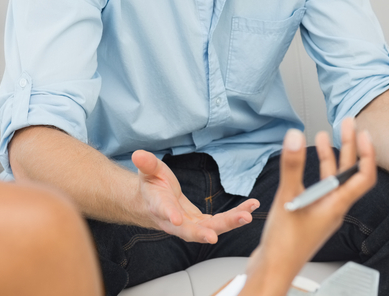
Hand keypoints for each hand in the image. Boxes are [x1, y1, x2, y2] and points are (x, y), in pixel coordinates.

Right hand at [132, 150, 257, 242]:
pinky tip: (250, 209)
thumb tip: (138, 154)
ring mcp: (190, 225)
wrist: (153, 204)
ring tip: (247, 216)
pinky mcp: (202, 223)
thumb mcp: (148, 171)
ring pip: (210, 228)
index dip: (169, 215)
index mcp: (159, 207)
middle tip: (217, 234)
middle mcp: (175, 222)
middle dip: (204, 231)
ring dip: (229, 223)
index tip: (177, 218)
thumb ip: (147, 164)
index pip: (163, 211)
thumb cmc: (152, 187)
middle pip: (189, 230)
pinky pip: (221, 222)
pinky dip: (236, 216)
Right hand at [244, 118, 375, 293]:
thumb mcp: (287, 199)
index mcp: (336, 205)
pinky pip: (320, 189)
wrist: (273, 271)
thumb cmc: (284, 245)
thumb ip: (293, 166)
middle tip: (347, 123)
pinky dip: (317, 172)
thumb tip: (296, 137)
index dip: (366, 153)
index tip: (363, 133)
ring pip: (333, 181)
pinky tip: (307, 165)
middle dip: (349, 146)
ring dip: (331, 158)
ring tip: (324, 136)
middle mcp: (333, 208)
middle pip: (349, 173)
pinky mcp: (310, 216)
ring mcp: (322, 213)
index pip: (363, 176)